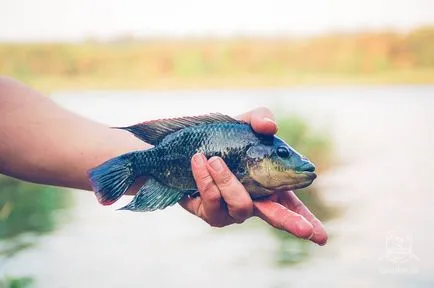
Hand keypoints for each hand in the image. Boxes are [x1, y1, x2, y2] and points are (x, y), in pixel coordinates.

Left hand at [179, 107, 326, 244]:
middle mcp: (253, 202)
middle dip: (291, 223)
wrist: (184, 145)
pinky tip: (198, 162)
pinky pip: (212, 200)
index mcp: (268, 185)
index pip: (290, 205)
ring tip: (214, 160)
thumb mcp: (244, 123)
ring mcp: (230, 211)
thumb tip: (270, 127)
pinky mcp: (208, 212)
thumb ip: (260, 119)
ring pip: (240, 205)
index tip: (321, 236)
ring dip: (228, 181)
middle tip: (305, 231)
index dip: (305, 220)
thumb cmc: (221, 139)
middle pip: (275, 217)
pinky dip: (206, 180)